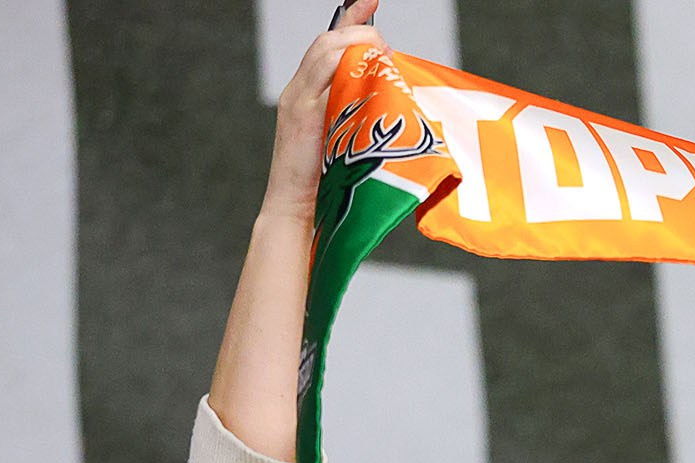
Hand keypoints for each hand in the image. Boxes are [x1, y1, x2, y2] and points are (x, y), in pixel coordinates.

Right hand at [263, 0, 385, 221]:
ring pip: (324, 52)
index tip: (371, 1)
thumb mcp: (348, 141)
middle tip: (384, 43)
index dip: (351, 20)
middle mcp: (300, 90)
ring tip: (380, 54)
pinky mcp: (301, 114)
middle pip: (327, 42)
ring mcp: (298, 100)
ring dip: (355, 45)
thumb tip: (397, 104)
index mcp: (309, 93)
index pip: (329, 45)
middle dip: (358, 31)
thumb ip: (362, 117)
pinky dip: (343, 65)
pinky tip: (365, 67)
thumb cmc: (327, 183)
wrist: (297, 210)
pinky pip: (322, 77)